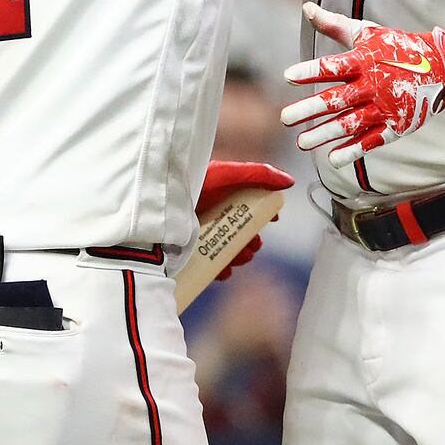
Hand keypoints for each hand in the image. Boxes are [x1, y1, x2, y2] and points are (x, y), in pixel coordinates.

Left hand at [197, 160, 294, 278]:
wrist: (156, 208)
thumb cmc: (188, 184)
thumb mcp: (226, 174)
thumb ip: (258, 174)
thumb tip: (289, 182)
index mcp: (219, 193)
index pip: (246, 204)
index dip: (262, 214)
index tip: (273, 220)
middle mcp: (208, 212)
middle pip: (238, 229)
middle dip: (251, 240)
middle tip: (254, 246)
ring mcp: (196, 232)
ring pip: (225, 248)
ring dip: (239, 256)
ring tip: (241, 258)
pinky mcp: (186, 252)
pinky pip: (207, 264)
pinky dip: (219, 268)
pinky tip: (223, 270)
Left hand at [280, 2, 444, 169]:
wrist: (442, 67)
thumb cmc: (396, 47)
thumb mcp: (367, 32)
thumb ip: (334, 25)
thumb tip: (306, 8)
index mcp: (365, 60)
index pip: (334, 66)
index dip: (311, 71)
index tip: (288, 77)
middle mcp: (374, 85)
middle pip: (338, 98)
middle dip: (311, 109)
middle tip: (285, 118)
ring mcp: (385, 107)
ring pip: (351, 123)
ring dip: (325, 134)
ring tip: (301, 142)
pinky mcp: (395, 126)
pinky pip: (372, 140)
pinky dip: (354, 150)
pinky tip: (333, 159)